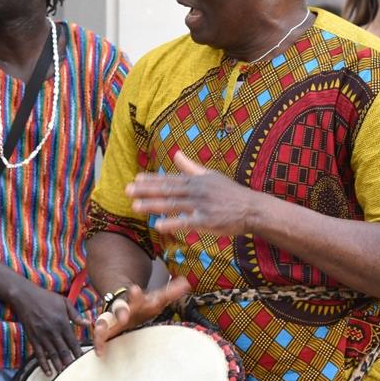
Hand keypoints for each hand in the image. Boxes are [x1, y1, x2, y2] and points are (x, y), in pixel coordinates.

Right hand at [8, 283, 90, 375]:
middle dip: (70, 362)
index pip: (73, 341)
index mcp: (62, 322)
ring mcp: (42, 336)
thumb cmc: (45, 297)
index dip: (78, 352)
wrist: (24, 296)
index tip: (83, 361)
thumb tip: (88, 324)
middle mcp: (53, 331)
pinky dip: (43, 364)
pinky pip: (39, 354)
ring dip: (58, 366)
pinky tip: (48, 372)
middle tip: (76, 373)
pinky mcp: (33, 338)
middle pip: (63, 351)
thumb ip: (75, 315)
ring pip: (52, 355)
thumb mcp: (63, 302)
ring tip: (64, 376)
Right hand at [92, 277, 191, 357]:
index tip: (135, 290)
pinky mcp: (106, 331)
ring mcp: (112, 320)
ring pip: (105, 321)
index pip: (135, 296)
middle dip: (120, 311)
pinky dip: (99, 343)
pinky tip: (99, 351)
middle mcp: (121, 309)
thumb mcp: (156, 299)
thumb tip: (186, 283)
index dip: (135, 294)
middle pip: (119, 307)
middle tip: (123, 317)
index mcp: (134, 301)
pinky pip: (100, 337)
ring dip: (103, 327)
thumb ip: (170, 292)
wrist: (120, 305)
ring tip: (101, 332)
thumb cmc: (142, 306)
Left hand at [127, 151, 260, 236]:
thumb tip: (177, 154)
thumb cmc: (230, 193)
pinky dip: (173, 223)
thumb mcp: (211, 175)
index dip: (151, 180)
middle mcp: (197, 190)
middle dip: (146, 191)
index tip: (135, 179)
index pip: (169, 179)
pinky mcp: (208, 220)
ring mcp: (202, 205)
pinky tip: (158, 226)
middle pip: (167, 190)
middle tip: (127, 191)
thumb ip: (191, 167)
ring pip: (173, 205)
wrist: (252, 208)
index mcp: (196, 180)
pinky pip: (188, 222)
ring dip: (153, 206)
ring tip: (135, 207)